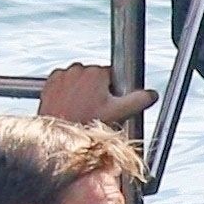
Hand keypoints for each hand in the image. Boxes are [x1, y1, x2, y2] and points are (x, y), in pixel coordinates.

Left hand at [37, 62, 156, 125]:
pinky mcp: (51, 81)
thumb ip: (138, 100)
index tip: (108, 103)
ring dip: (82, 89)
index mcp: (97, 72)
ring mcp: (63, 74)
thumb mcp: (119, 113)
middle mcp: (79, 69)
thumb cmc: (86, 124)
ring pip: (79, 78)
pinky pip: (64, 81)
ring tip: (82, 108)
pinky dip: (67, 90)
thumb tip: (152, 94)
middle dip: (97, 89)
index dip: (113, 90)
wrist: (58, 134)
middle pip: (95, 76)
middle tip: (96, 109)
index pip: (112, 75)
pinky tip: (70, 105)